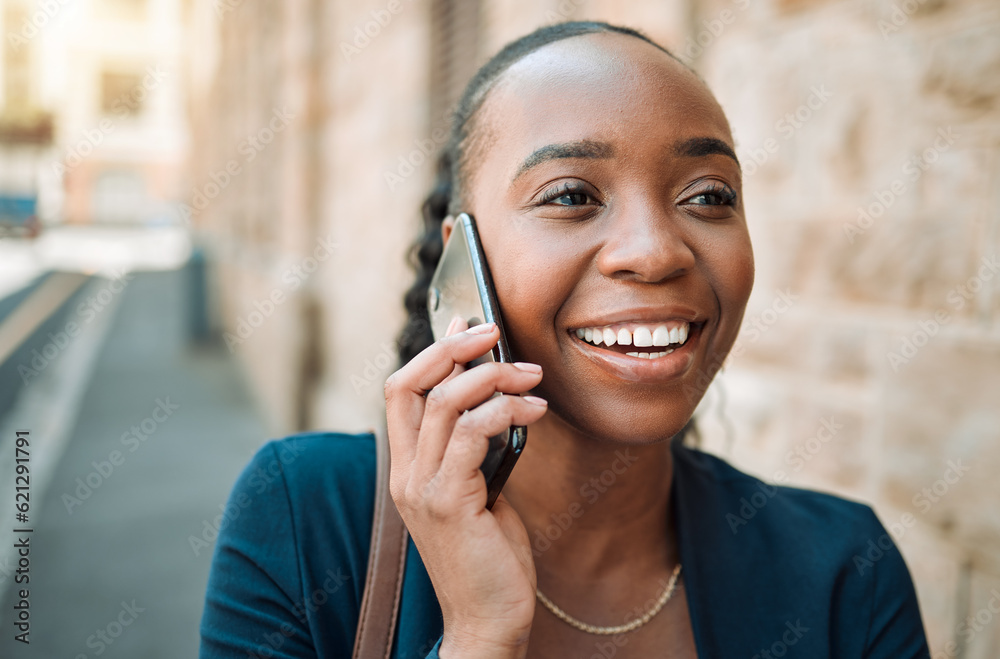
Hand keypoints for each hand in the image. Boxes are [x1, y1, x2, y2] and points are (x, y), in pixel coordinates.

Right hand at [384, 317, 546, 657]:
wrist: (489, 619)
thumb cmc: (491, 554)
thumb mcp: (480, 489)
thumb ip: (475, 446)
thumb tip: (495, 394)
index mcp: (408, 468)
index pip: (401, 391)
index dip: (432, 352)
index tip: (467, 324)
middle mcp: (405, 475)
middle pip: (410, 385)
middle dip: (453, 348)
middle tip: (495, 332)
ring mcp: (422, 488)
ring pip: (446, 403)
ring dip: (495, 377)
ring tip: (532, 377)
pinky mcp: (449, 502)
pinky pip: (473, 434)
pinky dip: (507, 411)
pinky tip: (536, 412)